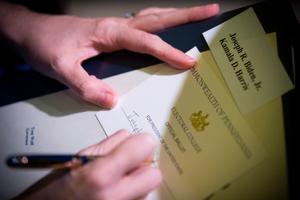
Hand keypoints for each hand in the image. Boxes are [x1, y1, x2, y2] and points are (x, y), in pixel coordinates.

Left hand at [0, 3, 218, 107]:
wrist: (30, 31)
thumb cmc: (45, 45)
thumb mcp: (60, 68)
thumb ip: (86, 85)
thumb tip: (113, 100)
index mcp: (109, 32)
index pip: (146, 42)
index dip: (169, 52)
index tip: (189, 62)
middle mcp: (117, 26)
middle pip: (158, 18)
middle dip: (186, 14)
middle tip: (211, 10)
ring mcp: (116, 27)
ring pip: (152, 17)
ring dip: (176, 15)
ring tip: (198, 15)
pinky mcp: (113, 32)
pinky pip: (143, 26)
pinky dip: (160, 24)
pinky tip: (165, 29)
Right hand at [22, 130, 160, 199]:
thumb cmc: (56, 189)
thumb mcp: (79, 158)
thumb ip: (109, 145)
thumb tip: (130, 136)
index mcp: (101, 175)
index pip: (144, 148)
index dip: (141, 142)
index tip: (138, 141)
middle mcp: (115, 197)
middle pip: (154, 175)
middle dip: (145, 166)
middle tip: (130, 163)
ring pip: (148, 189)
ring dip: (138, 181)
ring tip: (117, 180)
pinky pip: (140, 199)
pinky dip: (133, 192)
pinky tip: (116, 190)